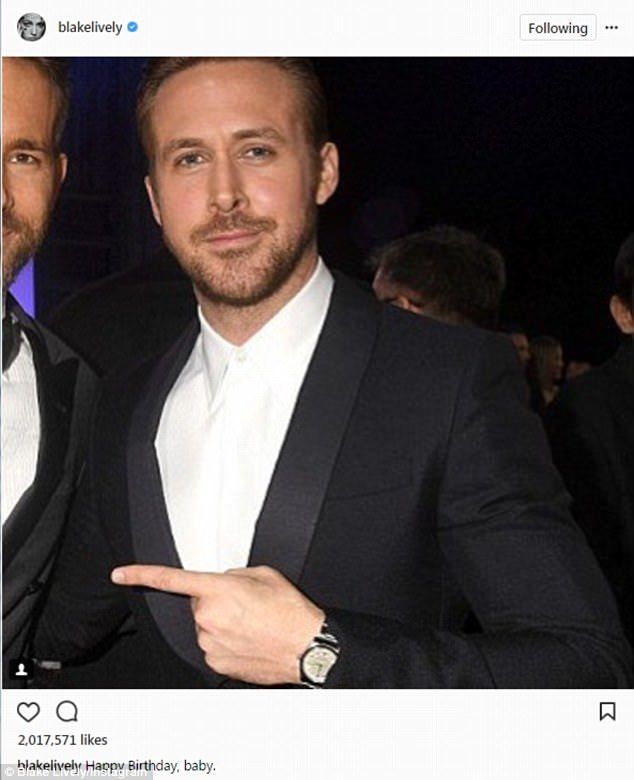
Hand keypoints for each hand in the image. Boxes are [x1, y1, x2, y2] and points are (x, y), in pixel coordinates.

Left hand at [111, 564, 323, 684]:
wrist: (306, 647)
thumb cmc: (289, 611)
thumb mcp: (264, 575)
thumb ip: (234, 575)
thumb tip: (223, 583)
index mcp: (218, 590)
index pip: (171, 580)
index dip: (141, 574)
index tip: (120, 573)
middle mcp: (208, 617)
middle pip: (199, 603)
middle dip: (215, 601)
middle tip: (245, 606)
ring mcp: (210, 643)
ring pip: (206, 626)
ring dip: (222, 623)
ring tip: (251, 625)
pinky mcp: (216, 663)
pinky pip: (213, 646)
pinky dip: (227, 642)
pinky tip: (249, 640)